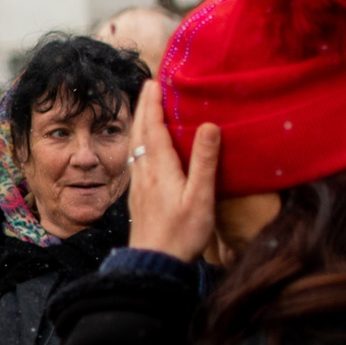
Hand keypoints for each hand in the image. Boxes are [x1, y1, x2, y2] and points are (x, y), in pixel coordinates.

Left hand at [123, 81, 220, 261]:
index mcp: (160, 168)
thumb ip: (204, 161)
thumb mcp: (200, 197)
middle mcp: (145, 172)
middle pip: (140, 132)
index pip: (154, 127)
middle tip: (149, 86)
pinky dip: (141, 143)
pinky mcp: (139, 196)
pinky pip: (137, 159)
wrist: (153, 263)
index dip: (153, 103)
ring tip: (147, 110)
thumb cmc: (181, 234)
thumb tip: (209, 125)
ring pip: (136, 145)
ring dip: (141, 124)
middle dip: (144, 107)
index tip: (154, 81)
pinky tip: (146, 148)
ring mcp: (139, 185)